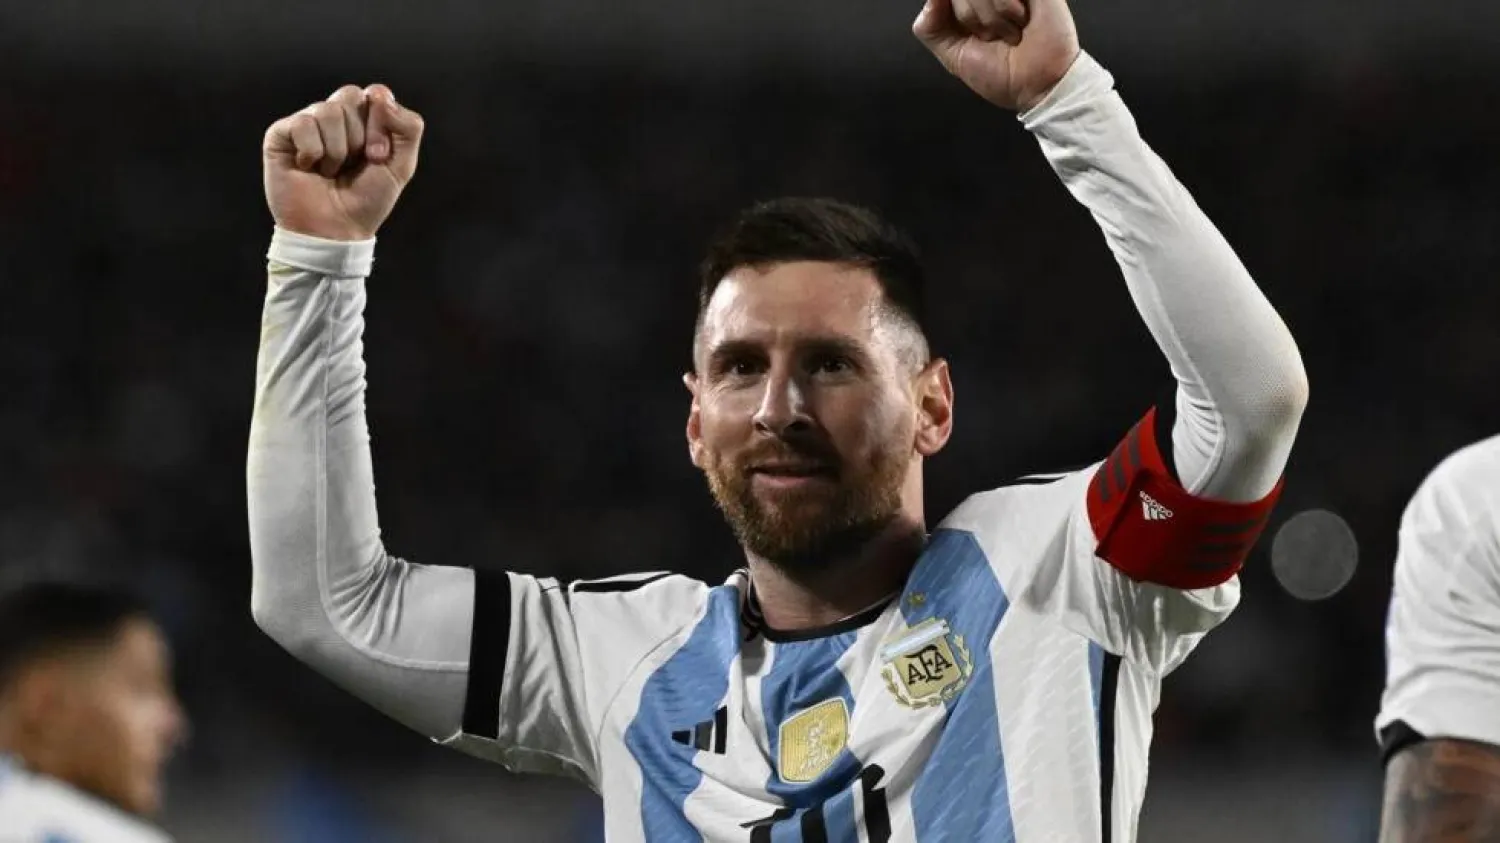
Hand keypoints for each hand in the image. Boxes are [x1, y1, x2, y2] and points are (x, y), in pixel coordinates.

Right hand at [262, 84, 424, 241]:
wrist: (336, 230)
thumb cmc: (366, 200)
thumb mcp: (401, 165)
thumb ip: (408, 127)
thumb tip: (380, 94)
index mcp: (363, 118)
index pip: (375, 93)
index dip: (380, 124)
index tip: (378, 156)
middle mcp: (334, 116)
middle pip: (349, 96)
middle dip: (358, 137)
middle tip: (354, 165)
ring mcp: (307, 123)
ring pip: (327, 111)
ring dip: (336, 150)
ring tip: (330, 170)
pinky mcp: (281, 134)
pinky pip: (302, 124)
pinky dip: (312, 152)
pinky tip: (309, 168)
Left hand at [913, 0, 1079, 111]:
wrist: (1038, 86)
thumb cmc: (1002, 74)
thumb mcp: (953, 56)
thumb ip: (930, 28)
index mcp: (969, 6)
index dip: (956, 15)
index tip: (970, 33)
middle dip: (972, 19)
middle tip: (993, 36)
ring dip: (992, 18)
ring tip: (1010, 32)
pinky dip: (1007, 8)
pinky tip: (1021, 20)